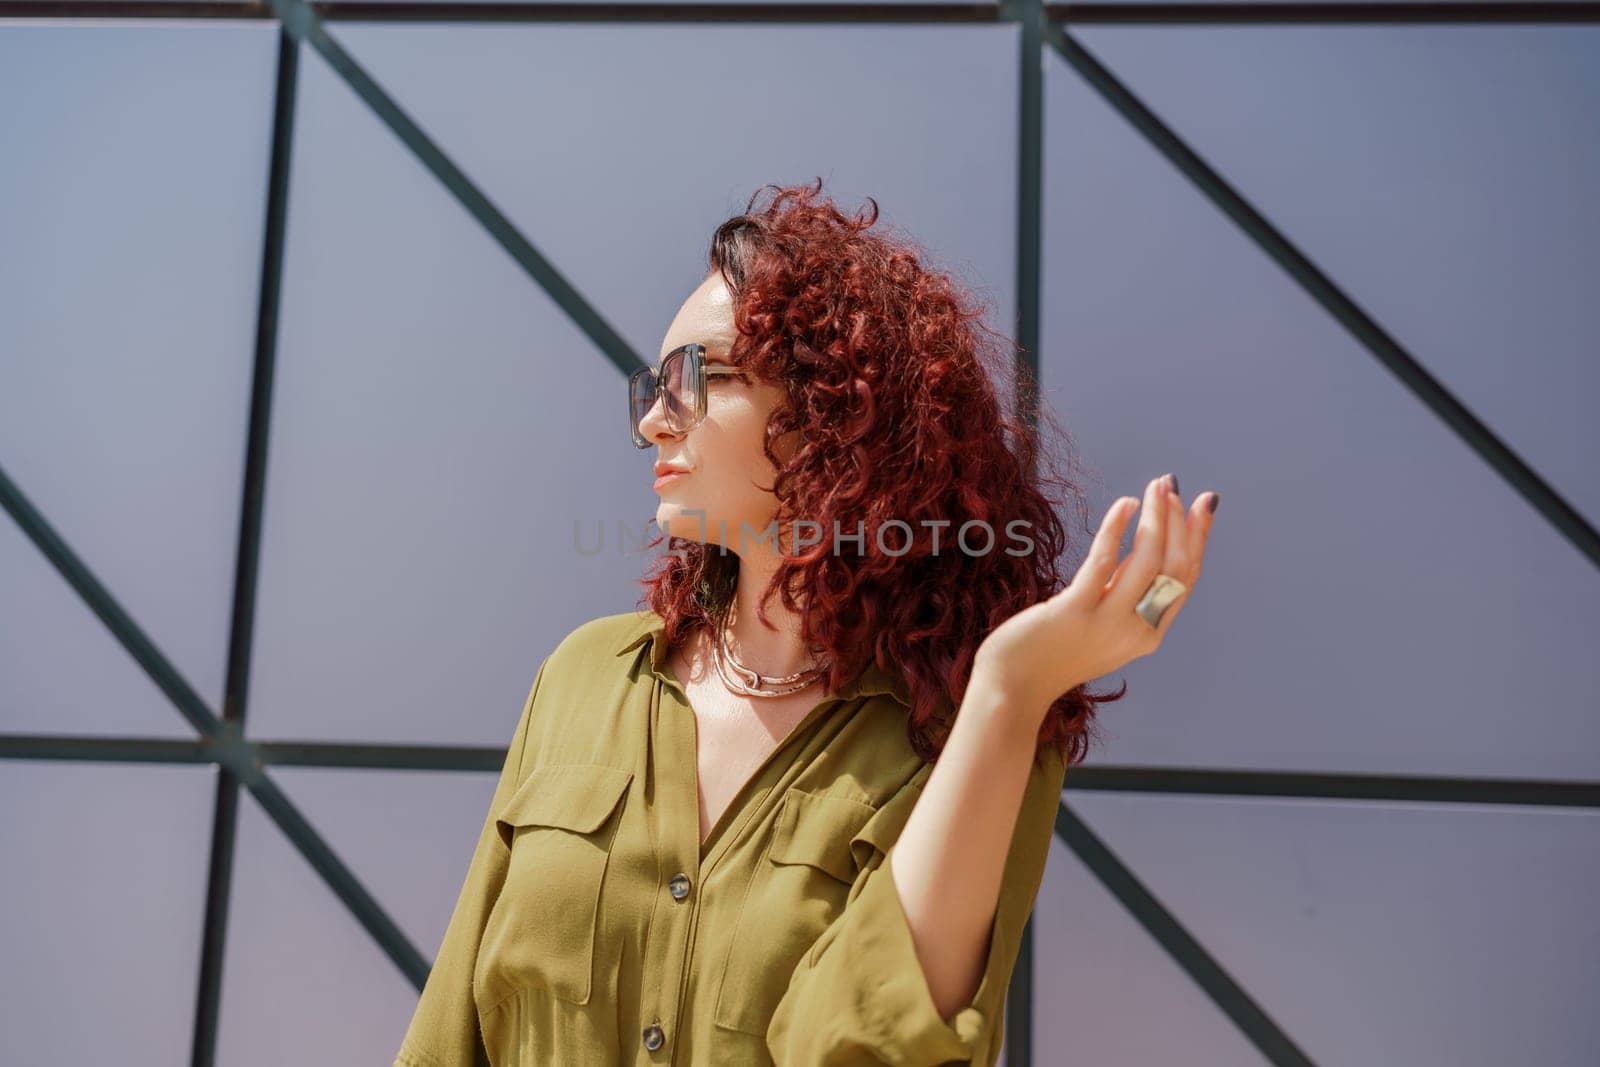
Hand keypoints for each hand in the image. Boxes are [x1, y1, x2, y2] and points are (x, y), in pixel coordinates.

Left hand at [973, 473, 1218, 721]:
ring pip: (1147, 560)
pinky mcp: (1075, 612)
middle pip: (1174, 567)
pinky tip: (1124, 505)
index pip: (1185, 580)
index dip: (1197, 538)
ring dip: (1157, 516)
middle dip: (1180, 520)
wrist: (1013, 688)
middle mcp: (1136, 631)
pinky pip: (1103, 561)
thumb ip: (1122, 595)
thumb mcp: (1100, 624)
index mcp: (1148, 635)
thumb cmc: (1051, 653)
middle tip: (1172, 484)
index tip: (1203, 504)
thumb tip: (1139, 548)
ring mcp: (1108, 623)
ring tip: (1156, 485)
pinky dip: (1116, 528)